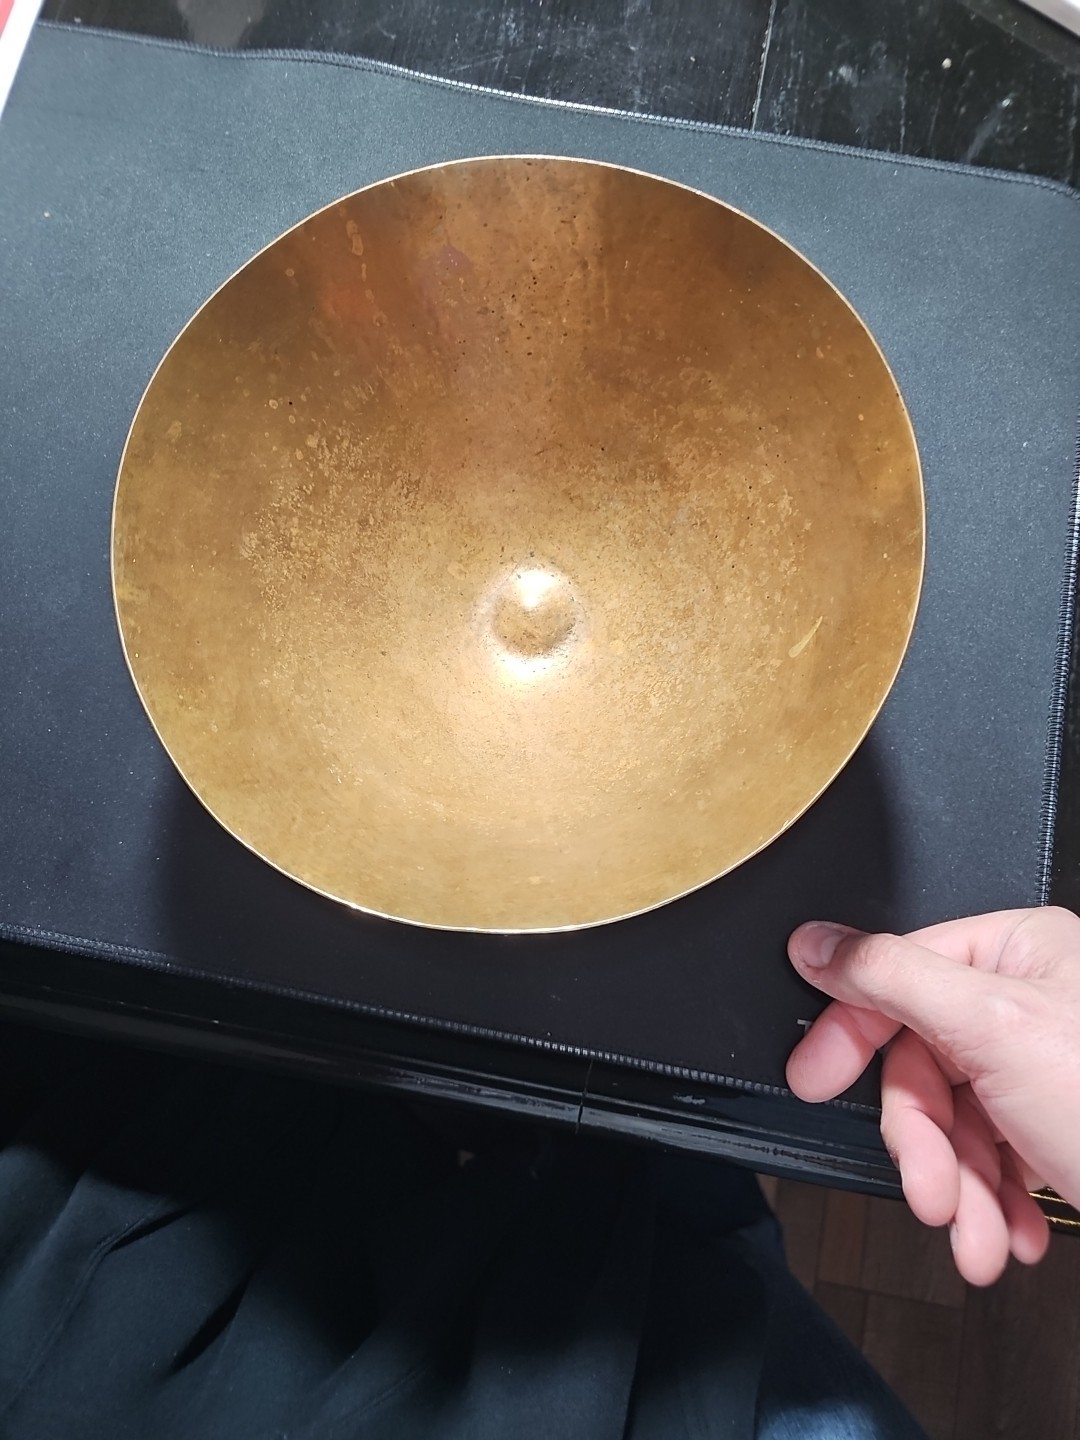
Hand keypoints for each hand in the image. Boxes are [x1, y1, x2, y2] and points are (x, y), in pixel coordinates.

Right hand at [785, 907, 1079, 1285]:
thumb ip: (891, 977)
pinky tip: (1010, 1233)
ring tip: (976, 1239)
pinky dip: (991, 1201)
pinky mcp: (1052, 1125)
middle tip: (929, 1193)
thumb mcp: (993, 1028)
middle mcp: (1029, 1000)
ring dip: (959, 1189)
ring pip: (954, 1120)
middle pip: (924, 1063)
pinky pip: (991, 1155)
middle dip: (926, 1145)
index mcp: (1017, 950)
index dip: (851, 1033)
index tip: (812, 1075)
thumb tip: (817, 943)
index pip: (898, 976)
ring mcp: (1042, 1066)